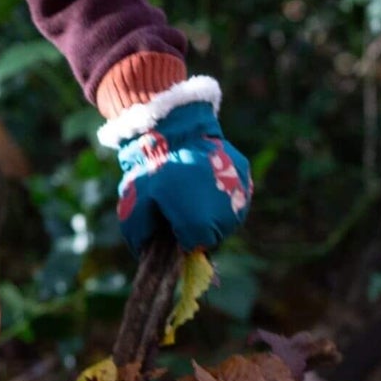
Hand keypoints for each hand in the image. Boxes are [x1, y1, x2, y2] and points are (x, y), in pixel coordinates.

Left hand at [102, 83, 251, 252]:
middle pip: (213, 234)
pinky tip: (205, 178)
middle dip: (195, 225)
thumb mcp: (135, 205)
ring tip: (192, 189)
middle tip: (178, 204)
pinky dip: (221, 191)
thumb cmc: (153, 170)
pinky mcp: (244, 177)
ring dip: (212, 210)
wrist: (174, 128)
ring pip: (226, 216)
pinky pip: (234, 194)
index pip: (193, 246)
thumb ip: (139, 235)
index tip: (170, 221)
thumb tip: (143, 253)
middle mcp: (227, 217)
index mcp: (201, 227)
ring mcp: (239, 196)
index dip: (179, 235)